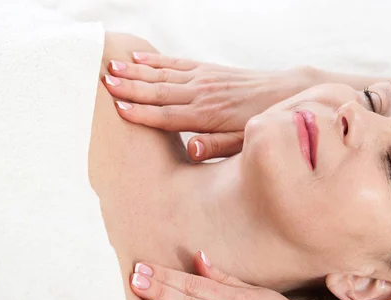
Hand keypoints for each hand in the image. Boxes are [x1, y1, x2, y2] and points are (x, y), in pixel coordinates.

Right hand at [104, 53, 315, 160]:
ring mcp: (205, 78)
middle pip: (159, 92)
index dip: (142, 113)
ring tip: (111, 67)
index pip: (168, 115)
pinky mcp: (209, 70)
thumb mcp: (246, 141)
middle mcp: (203, 93)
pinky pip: (178, 63)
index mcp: (208, 116)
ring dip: (137, 71)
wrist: (287, 92)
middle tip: (103, 82)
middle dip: (131, 88)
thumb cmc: (264, 122)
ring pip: (163, 75)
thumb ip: (217, 146)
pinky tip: (140, 57)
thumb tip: (190, 150)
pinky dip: (157, 60)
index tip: (117, 108)